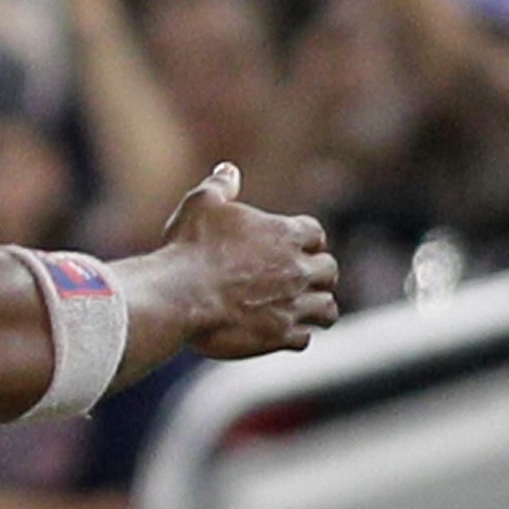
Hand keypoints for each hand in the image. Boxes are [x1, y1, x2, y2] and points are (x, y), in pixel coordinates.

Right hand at [149, 162, 342, 356]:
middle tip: (307, 280)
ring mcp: (291, 304)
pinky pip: (303, 339)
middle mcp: (297, 269)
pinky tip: (284, 335)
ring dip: (319, 308)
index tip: (299, 247)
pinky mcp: (279, 335)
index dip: (308, 240)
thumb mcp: (200, 204)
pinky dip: (297, 336)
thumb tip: (228, 169)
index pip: (316, 234)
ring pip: (327, 308)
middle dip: (320, 275)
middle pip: (329, 271)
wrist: (179, 296)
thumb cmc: (189, 248)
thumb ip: (220, 186)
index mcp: (285, 234)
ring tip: (313, 313)